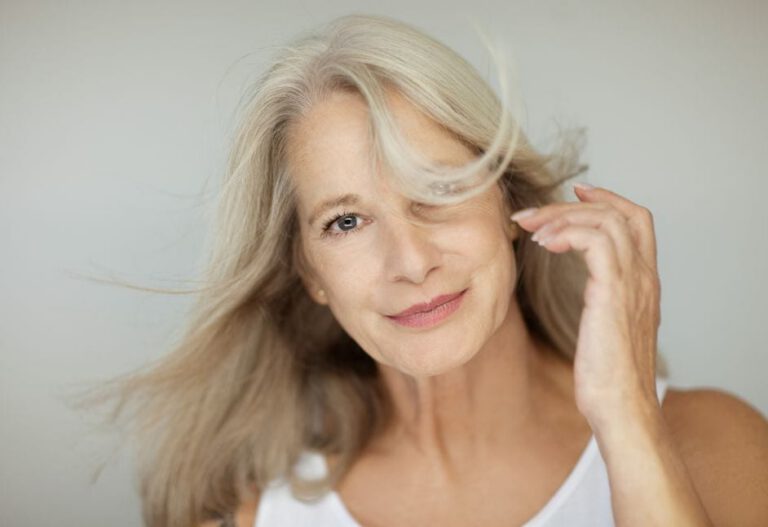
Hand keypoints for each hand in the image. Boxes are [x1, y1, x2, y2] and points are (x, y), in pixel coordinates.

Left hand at [512, 183, 661, 431]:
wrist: (621, 408)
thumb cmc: (607, 377)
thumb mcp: (606, 329)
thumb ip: (603, 301)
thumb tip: (583, 290)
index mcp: (644, 282)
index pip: (638, 220)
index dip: (607, 198)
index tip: (575, 191)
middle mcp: (644, 277)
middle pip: (619, 213)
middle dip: (570, 205)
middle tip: (530, 213)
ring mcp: (632, 284)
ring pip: (607, 221)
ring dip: (561, 216)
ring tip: (530, 229)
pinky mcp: (614, 294)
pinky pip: (596, 241)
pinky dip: (567, 233)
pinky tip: (543, 245)